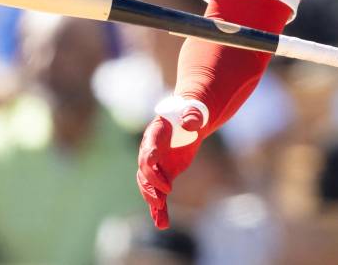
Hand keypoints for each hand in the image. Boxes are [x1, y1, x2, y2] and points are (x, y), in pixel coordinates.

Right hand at [136, 96, 208, 228]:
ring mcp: (155, 166)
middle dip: (151, 185)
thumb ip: (192, 117)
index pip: (148, 147)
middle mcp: (150, 152)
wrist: (189, 122)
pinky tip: (162, 224)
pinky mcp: (164, 176)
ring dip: (153, 202)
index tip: (153, 161)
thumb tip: (190, 123)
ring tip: (160, 217)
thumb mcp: (193, 113)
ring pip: (149, 187)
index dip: (149, 155)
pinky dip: (159, 210)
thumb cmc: (190, 115)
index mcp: (155, 135)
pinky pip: (159, 195)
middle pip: (144, 171)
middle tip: (161, 197)